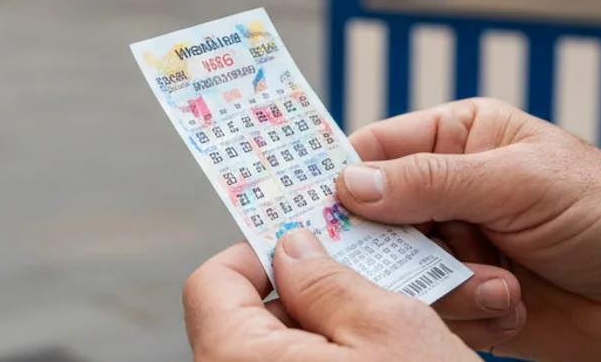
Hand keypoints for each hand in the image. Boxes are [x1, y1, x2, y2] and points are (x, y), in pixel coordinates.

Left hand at [184, 230, 512, 361]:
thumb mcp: (389, 331)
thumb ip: (328, 281)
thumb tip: (293, 250)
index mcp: (239, 361)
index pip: (211, 285)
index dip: (259, 256)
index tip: (307, 249)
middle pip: (243, 323)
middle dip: (303, 299)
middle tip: (362, 290)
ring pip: (273, 357)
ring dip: (322, 339)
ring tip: (381, 340)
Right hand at [337, 99, 600, 361]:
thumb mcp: (519, 181)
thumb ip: (432, 182)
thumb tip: (350, 182)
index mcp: (461, 139)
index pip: (377, 147)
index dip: (336, 169)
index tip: (299, 193)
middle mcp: (451, 191)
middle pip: (374, 212)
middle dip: (378, 236)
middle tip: (372, 252)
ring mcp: (458, 245)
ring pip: (397, 265)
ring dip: (434, 278)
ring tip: (491, 278)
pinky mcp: (468, 296)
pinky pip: (429, 306)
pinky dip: (461, 308)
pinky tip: (508, 300)